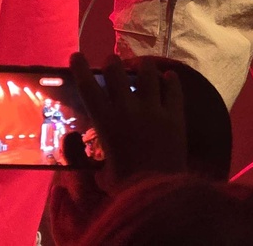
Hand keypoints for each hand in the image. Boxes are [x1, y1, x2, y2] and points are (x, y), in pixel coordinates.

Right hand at [66, 52, 186, 186]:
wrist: (159, 196)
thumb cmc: (125, 188)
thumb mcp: (99, 174)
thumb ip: (88, 158)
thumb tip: (77, 145)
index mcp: (106, 121)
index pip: (88, 86)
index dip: (80, 68)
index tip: (76, 56)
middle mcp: (128, 108)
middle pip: (117, 70)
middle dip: (112, 62)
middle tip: (112, 63)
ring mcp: (154, 109)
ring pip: (148, 73)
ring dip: (142, 66)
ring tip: (141, 67)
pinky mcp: (175, 115)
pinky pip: (174, 89)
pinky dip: (171, 80)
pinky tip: (169, 77)